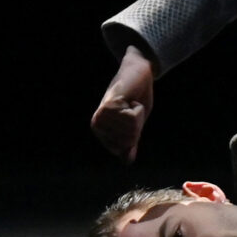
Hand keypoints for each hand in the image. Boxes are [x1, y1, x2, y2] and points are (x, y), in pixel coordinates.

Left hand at [90, 45, 156, 162]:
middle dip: (137, 124)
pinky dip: (138, 108)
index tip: (132, 118)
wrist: (139, 74)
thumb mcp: (135, 123)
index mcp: (100, 131)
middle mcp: (97, 125)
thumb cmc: (137, 97)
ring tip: (131, 103)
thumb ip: (130, 142)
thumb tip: (127, 162)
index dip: (135, 134)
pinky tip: (131, 98)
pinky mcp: (109, 106)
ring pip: (130, 130)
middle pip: (128, 139)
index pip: (123, 148)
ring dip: (138, 115)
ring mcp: (102, 115)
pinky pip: (132, 118)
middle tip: (132, 108)